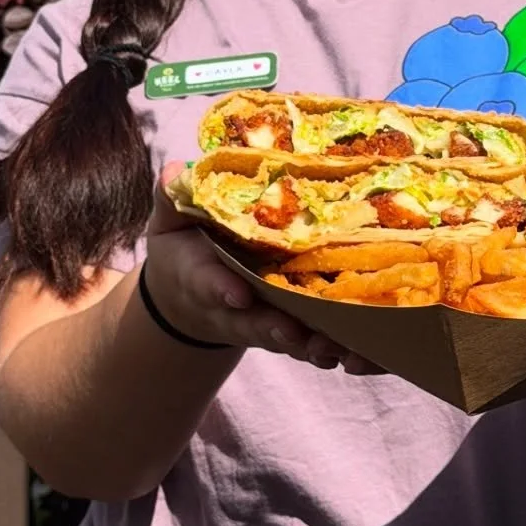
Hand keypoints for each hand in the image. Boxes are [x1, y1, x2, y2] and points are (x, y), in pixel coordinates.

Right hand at [144, 166, 379, 375]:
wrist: (188, 295)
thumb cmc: (184, 248)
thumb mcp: (170, 222)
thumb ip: (171, 198)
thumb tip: (174, 171)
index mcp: (199, 275)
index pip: (207, 282)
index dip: (221, 288)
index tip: (238, 293)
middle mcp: (231, 306)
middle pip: (251, 321)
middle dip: (271, 327)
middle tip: (293, 330)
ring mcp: (259, 320)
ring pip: (282, 337)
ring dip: (306, 345)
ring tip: (330, 346)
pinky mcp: (285, 327)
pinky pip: (306, 344)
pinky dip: (328, 351)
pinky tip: (355, 354)